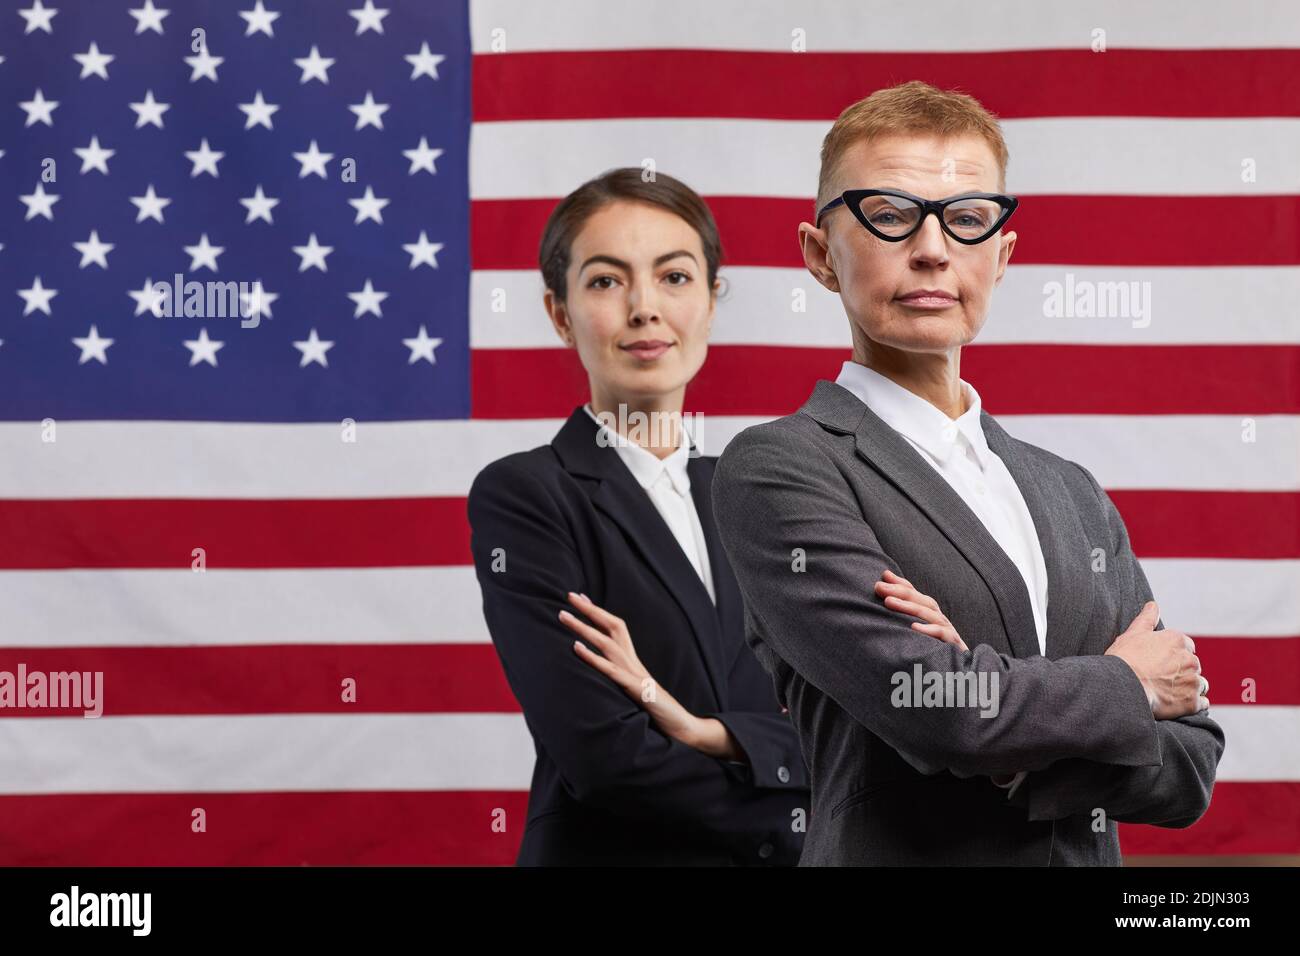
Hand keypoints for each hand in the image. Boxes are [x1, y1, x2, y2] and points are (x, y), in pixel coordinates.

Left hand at [558, 591, 706, 747]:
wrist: (681, 726)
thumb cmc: (656, 711)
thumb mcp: (633, 690)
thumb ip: (620, 677)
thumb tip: (601, 671)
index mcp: (632, 661)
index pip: (615, 628)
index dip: (598, 612)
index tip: (580, 597)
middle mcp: (633, 662)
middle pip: (612, 626)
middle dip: (590, 609)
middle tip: (568, 595)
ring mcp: (635, 674)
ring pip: (607, 643)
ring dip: (583, 628)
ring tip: (563, 616)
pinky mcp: (636, 689)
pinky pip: (611, 670)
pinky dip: (592, 657)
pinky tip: (576, 647)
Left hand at [874, 569, 968, 651]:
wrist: (960, 675)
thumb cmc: (933, 652)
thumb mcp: (915, 633)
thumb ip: (903, 617)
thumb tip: (884, 599)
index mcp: (929, 613)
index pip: (914, 594)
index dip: (900, 583)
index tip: (883, 576)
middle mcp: (938, 618)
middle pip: (920, 600)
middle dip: (899, 591)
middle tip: (879, 587)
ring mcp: (947, 630)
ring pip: (928, 614)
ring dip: (908, 607)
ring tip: (889, 602)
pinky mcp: (954, 644)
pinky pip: (942, 635)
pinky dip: (929, 630)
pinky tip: (914, 627)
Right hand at [1104, 601, 1207, 718]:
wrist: (1123, 687)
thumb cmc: (1125, 659)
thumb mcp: (1133, 634)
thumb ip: (1147, 618)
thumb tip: (1153, 604)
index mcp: (1177, 640)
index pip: (1186, 645)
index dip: (1173, 653)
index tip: (1162, 661)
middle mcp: (1190, 659)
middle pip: (1193, 665)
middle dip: (1182, 670)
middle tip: (1162, 677)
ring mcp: (1193, 681)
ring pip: (1200, 683)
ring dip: (1190, 686)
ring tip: (1171, 692)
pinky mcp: (1192, 702)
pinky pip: (1202, 702)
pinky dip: (1195, 703)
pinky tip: (1180, 703)